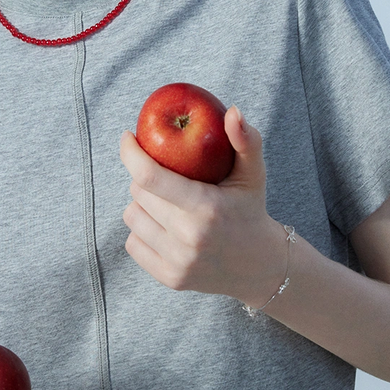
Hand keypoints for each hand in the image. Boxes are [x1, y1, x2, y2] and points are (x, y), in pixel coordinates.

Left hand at [120, 106, 285, 304]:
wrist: (261, 267)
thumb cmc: (250, 209)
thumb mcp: (253, 174)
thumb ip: (245, 140)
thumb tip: (231, 110)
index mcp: (206, 208)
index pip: (150, 177)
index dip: (131, 153)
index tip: (128, 137)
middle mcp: (189, 238)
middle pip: (138, 194)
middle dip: (143, 177)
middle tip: (163, 176)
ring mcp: (179, 262)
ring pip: (131, 217)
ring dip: (141, 204)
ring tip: (165, 202)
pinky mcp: (170, 279)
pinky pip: (132, 244)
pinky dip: (142, 231)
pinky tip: (164, 227)